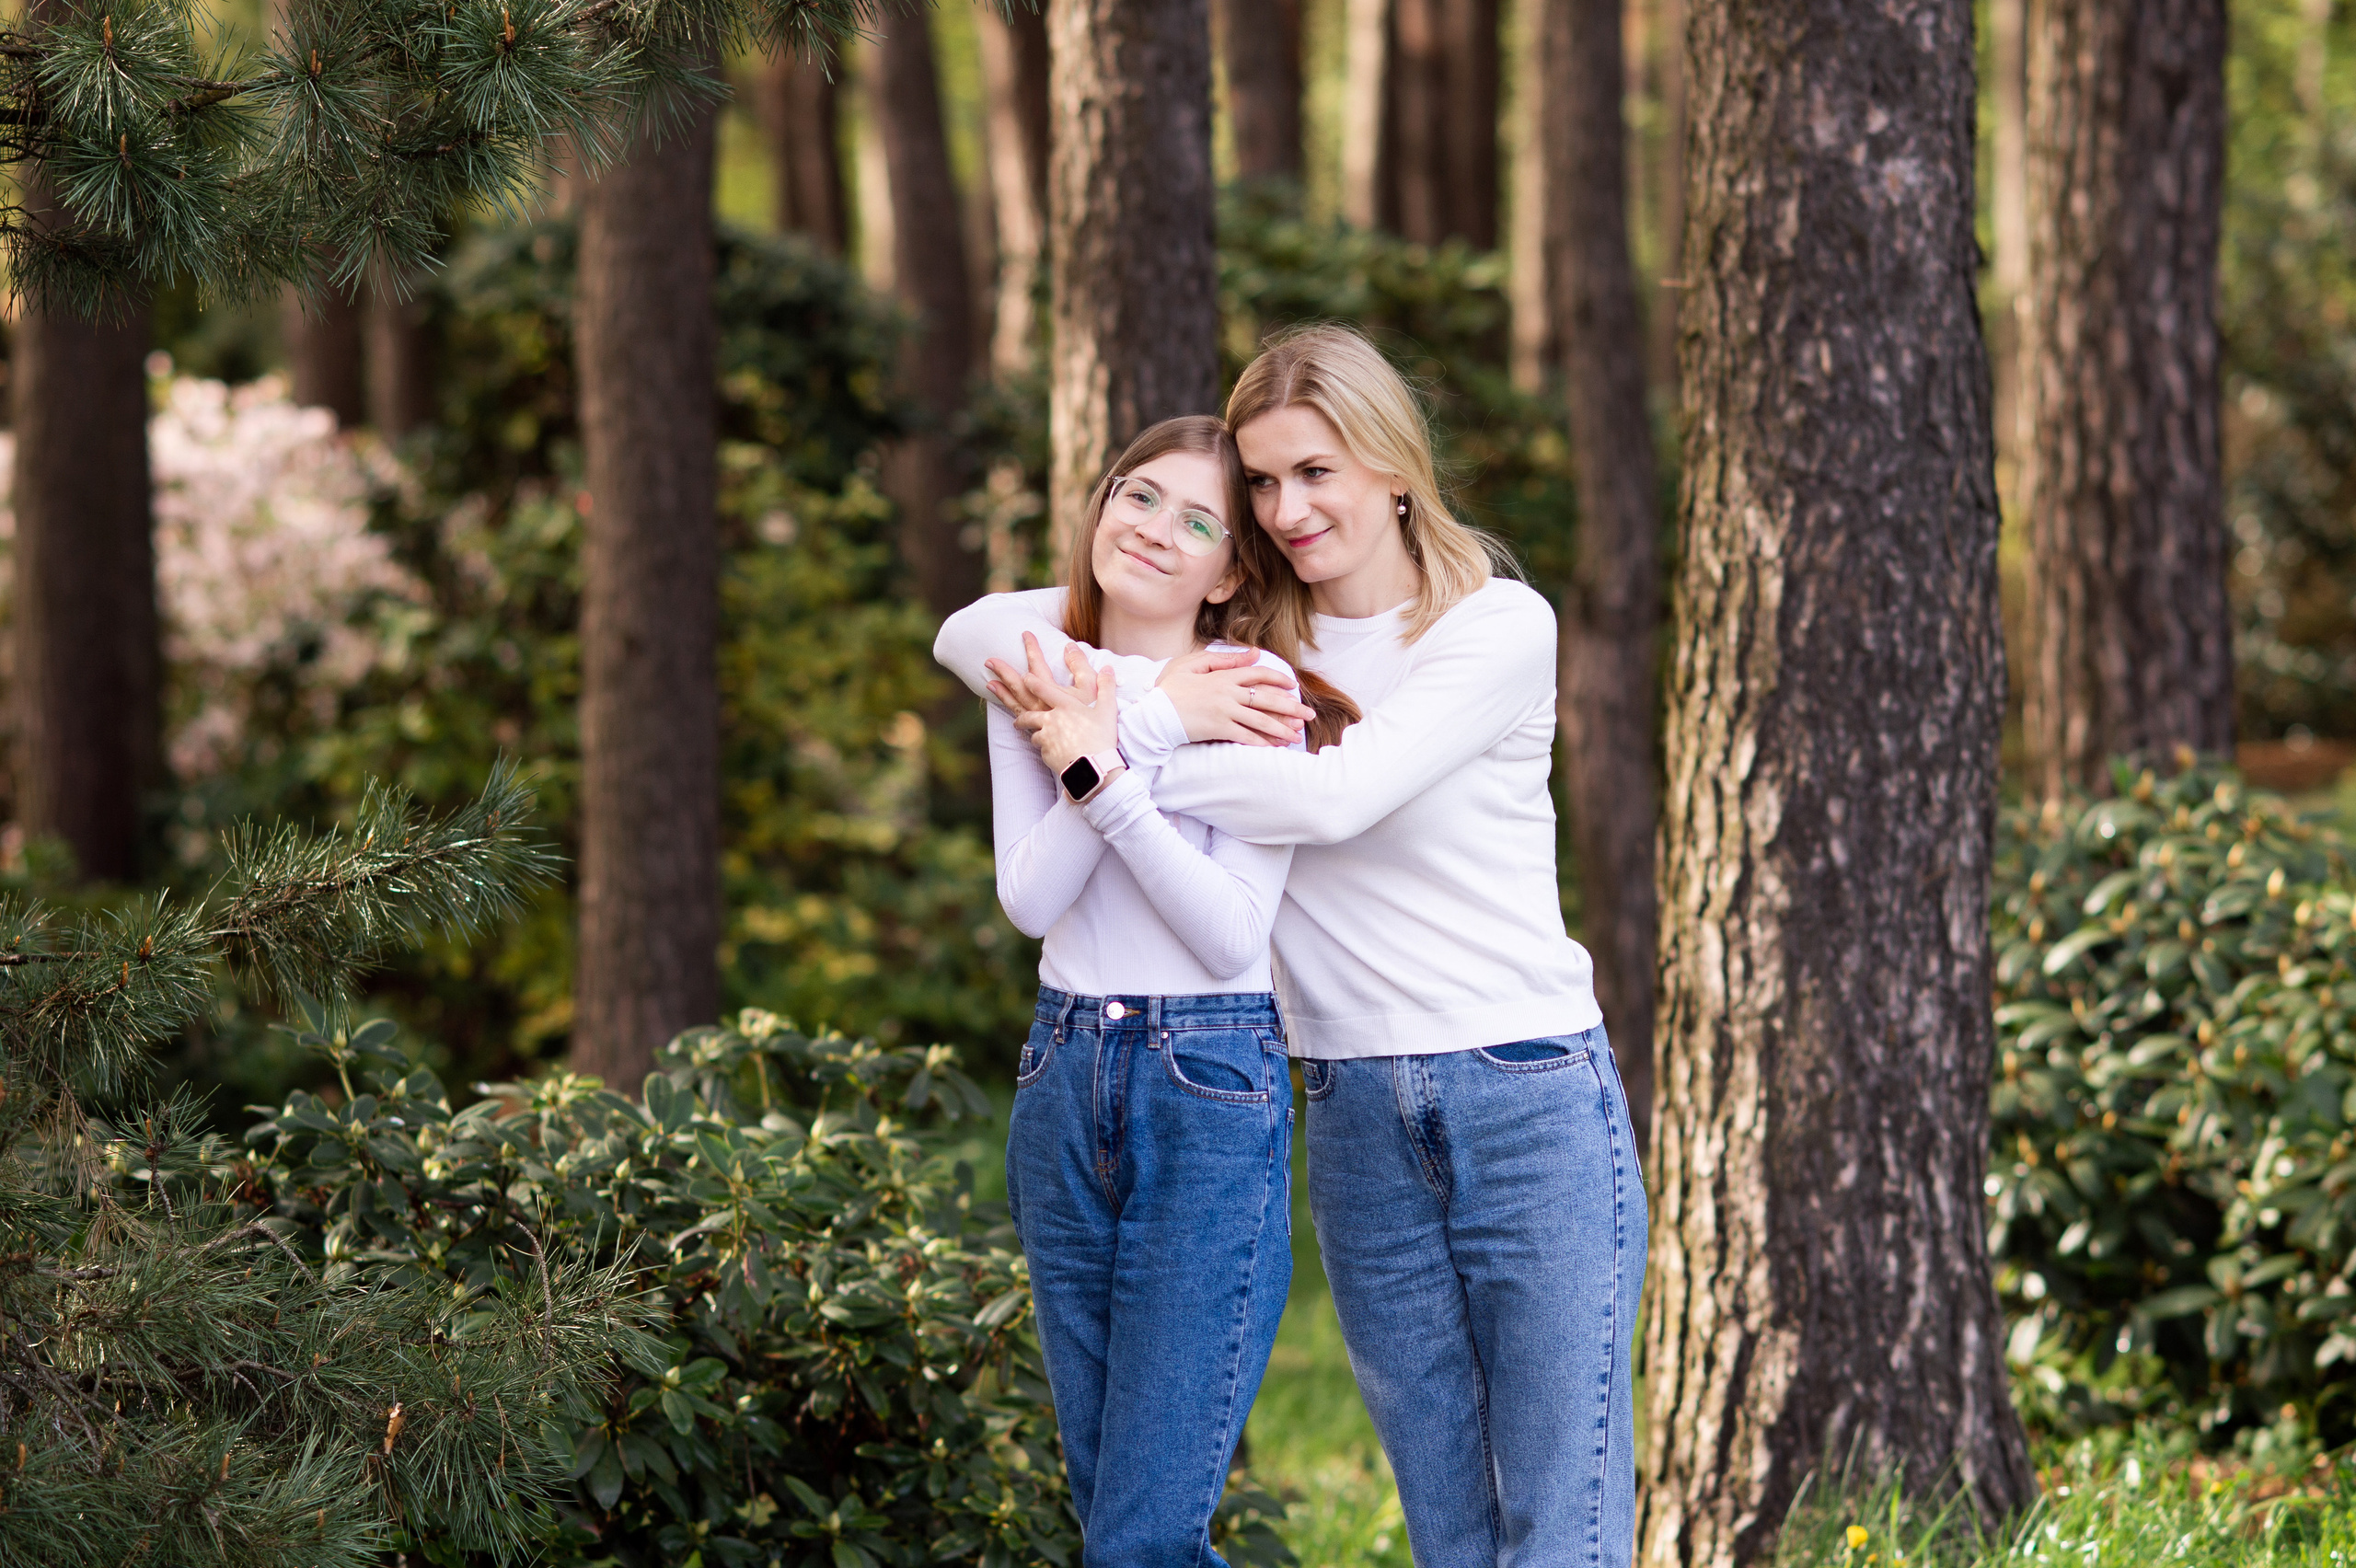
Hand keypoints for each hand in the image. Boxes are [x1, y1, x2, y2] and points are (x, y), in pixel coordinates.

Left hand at [989, 638, 1117, 775]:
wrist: (1094, 769)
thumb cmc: (1102, 738)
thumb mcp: (1108, 710)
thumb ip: (1106, 687)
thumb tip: (1109, 668)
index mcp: (1065, 705)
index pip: (1043, 687)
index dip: (1031, 680)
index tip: (1024, 676)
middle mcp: (1051, 718)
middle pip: (1026, 707)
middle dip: (1007, 693)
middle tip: (994, 685)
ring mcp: (1045, 736)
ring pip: (1030, 728)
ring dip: (1024, 725)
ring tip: (1018, 725)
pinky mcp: (1044, 752)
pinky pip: (1039, 746)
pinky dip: (1041, 744)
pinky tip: (1043, 746)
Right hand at [1155, 649, 1313, 745]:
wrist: (1153, 713)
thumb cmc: (1170, 688)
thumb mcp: (1192, 664)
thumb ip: (1224, 659)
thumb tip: (1253, 653)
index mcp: (1223, 675)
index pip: (1258, 674)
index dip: (1279, 679)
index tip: (1293, 686)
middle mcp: (1228, 693)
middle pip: (1266, 699)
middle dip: (1291, 708)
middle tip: (1310, 715)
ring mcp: (1224, 712)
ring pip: (1260, 720)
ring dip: (1282, 729)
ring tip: (1297, 736)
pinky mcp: (1218, 729)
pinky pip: (1246, 737)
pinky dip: (1262, 742)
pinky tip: (1275, 747)